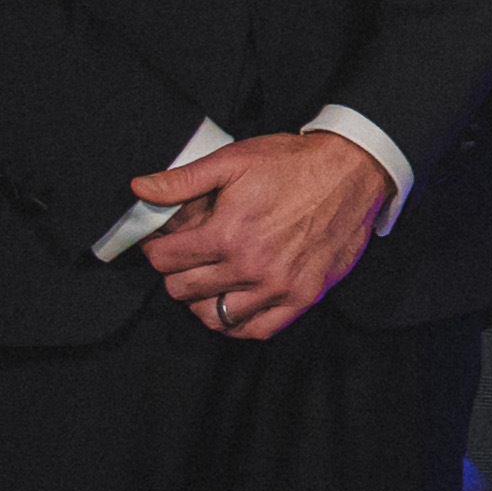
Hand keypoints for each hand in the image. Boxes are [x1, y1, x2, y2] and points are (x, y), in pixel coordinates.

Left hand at [134, 128, 393, 342]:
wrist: (352, 173)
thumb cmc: (293, 164)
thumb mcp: (234, 160)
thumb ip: (182, 180)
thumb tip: (139, 188)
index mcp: (227, 233)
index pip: (165, 260)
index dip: (155, 249)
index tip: (161, 243)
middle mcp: (250, 266)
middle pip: (183, 290)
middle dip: (174, 273)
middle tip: (183, 259)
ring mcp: (278, 286)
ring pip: (214, 315)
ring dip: (201, 300)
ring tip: (206, 281)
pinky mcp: (303, 297)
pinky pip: (257, 329)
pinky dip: (237, 324)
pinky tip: (232, 306)